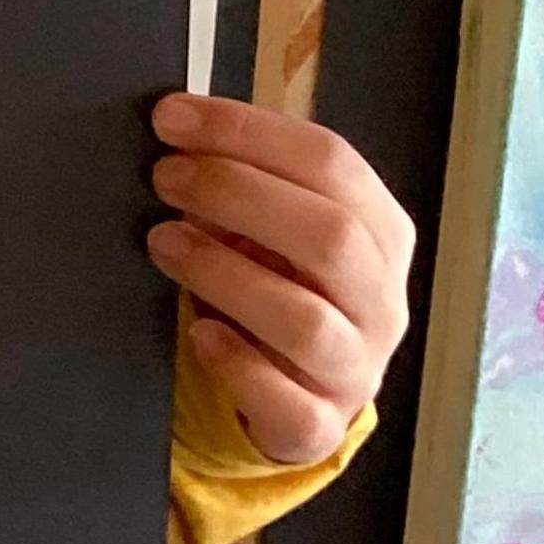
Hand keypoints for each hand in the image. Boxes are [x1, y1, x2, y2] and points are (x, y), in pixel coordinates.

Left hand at [146, 94, 415, 466]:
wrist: (297, 397)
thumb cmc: (279, 289)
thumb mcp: (273, 232)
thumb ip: (244, 185)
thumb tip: (178, 135)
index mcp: (379, 231)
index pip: (332, 162)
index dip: (248, 132)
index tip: (171, 117)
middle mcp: (381, 299)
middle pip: (331, 235)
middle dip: (237, 193)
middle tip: (164, 177)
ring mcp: (356, 367)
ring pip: (307, 321)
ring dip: (226, 273)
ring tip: (163, 243)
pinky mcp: (319, 425)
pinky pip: (289, 403)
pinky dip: (238, 365)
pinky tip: (200, 335)